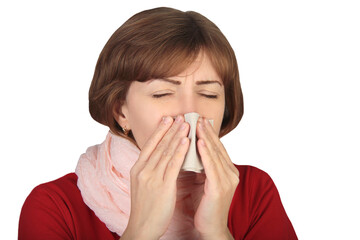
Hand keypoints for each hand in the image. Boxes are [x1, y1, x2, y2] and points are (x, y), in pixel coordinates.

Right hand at [122, 115, 189, 239]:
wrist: (141, 228)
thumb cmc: (144, 207)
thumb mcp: (141, 184)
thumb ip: (149, 170)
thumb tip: (159, 158)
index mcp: (137, 169)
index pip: (149, 145)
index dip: (159, 131)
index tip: (167, 119)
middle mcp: (143, 170)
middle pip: (158, 145)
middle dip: (170, 129)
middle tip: (179, 116)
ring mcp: (151, 177)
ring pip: (166, 151)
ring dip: (177, 136)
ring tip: (185, 123)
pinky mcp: (162, 186)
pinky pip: (173, 165)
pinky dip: (180, 151)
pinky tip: (186, 142)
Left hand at [194, 117, 238, 239]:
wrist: (210, 227)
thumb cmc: (205, 205)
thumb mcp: (205, 181)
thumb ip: (203, 166)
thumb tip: (193, 150)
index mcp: (227, 171)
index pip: (218, 148)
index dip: (209, 133)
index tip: (200, 120)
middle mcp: (230, 173)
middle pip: (217, 147)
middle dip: (207, 131)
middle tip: (197, 116)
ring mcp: (227, 180)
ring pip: (215, 154)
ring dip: (205, 138)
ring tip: (197, 124)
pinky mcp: (220, 188)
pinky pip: (211, 167)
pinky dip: (206, 153)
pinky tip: (200, 142)